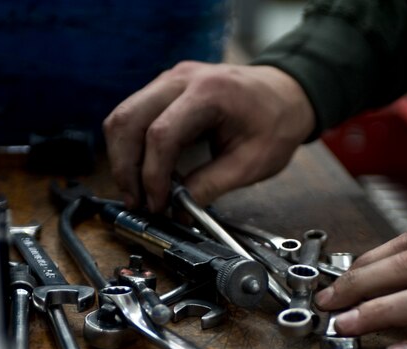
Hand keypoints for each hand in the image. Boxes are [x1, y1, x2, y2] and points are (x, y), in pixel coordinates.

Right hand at [103, 61, 314, 211]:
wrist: (285, 93)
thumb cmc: (275, 122)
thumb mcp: (251, 163)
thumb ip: (211, 186)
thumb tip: (177, 210)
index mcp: (210, 92)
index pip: (161, 135)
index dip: (153, 176)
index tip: (157, 204)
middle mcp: (182, 79)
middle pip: (128, 120)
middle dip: (125, 168)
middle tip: (136, 202)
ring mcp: (169, 80)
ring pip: (122, 116)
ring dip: (122, 158)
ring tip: (136, 192)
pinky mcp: (164, 88)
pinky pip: (132, 115)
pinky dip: (130, 146)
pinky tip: (145, 172)